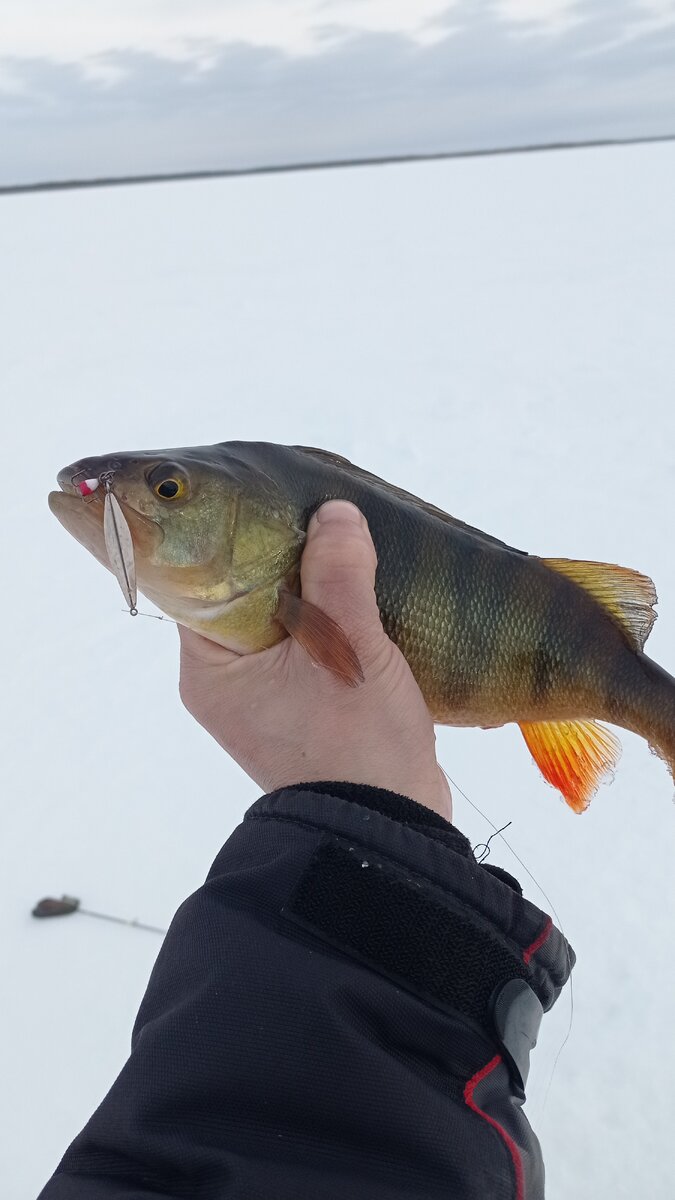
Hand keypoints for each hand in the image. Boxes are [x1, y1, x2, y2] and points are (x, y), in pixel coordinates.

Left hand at [178, 500, 451, 818]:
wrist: (389, 832)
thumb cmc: (354, 745)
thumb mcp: (348, 649)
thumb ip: (339, 576)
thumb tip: (335, 513)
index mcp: (213, 668)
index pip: (206, 580)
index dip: (239, 537)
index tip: (276, 500)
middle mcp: (229, 681)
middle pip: (250, 594)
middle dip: (289, 557)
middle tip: (323, 511)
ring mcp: (267, 697)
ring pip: (286, 618)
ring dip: (319, 587)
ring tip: (350, 541)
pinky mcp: (306, 707)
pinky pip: (311, 645)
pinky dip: (335, 619)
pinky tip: (366, 589)